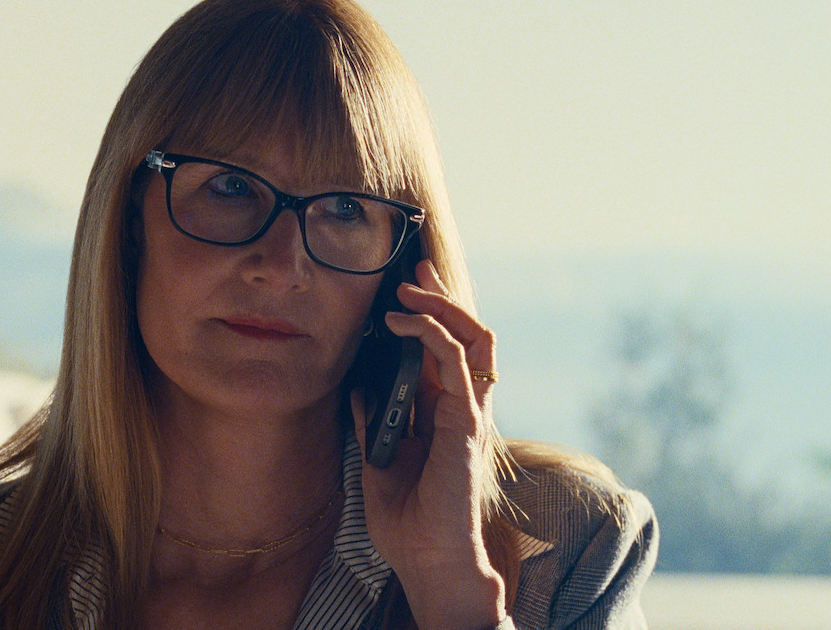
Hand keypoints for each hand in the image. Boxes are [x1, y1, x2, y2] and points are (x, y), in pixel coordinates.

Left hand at [351, 260, 506, 629]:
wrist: (428, 562)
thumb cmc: (408, 522)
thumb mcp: (379, 460)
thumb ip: (374, 422)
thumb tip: (357, 388)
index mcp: (443, 414)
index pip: (444, 350)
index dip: (429, 314)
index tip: (403, 287)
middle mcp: (462, 407)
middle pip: (466, 335)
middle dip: (442, 295)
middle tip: (414, 268)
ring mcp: (469, 412)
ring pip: (473, 337)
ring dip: (441, 304)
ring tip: (408, 287)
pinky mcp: (467, 421)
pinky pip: (457, 361)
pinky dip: (432, 332)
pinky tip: (403, 321)